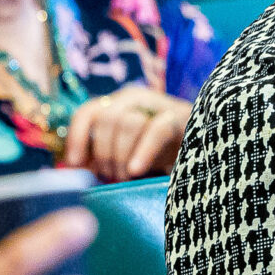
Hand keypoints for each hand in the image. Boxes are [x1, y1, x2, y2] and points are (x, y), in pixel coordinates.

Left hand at [63, 85, 191, 181]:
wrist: (204, 151)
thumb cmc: (156, 158)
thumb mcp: (122, 156)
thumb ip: (99, 157)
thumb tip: (71, 167)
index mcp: (116, 105)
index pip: (88, 112)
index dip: (78, 138)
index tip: (76, 164)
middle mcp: (134, 98)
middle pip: (106, 120)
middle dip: (105, 154)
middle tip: (113, 177)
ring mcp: (158, 104)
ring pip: (128, 124)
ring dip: (123, 156)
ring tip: (129, 176)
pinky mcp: (180, 117)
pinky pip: (156, 130)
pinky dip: (142, 151)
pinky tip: (136, 170)